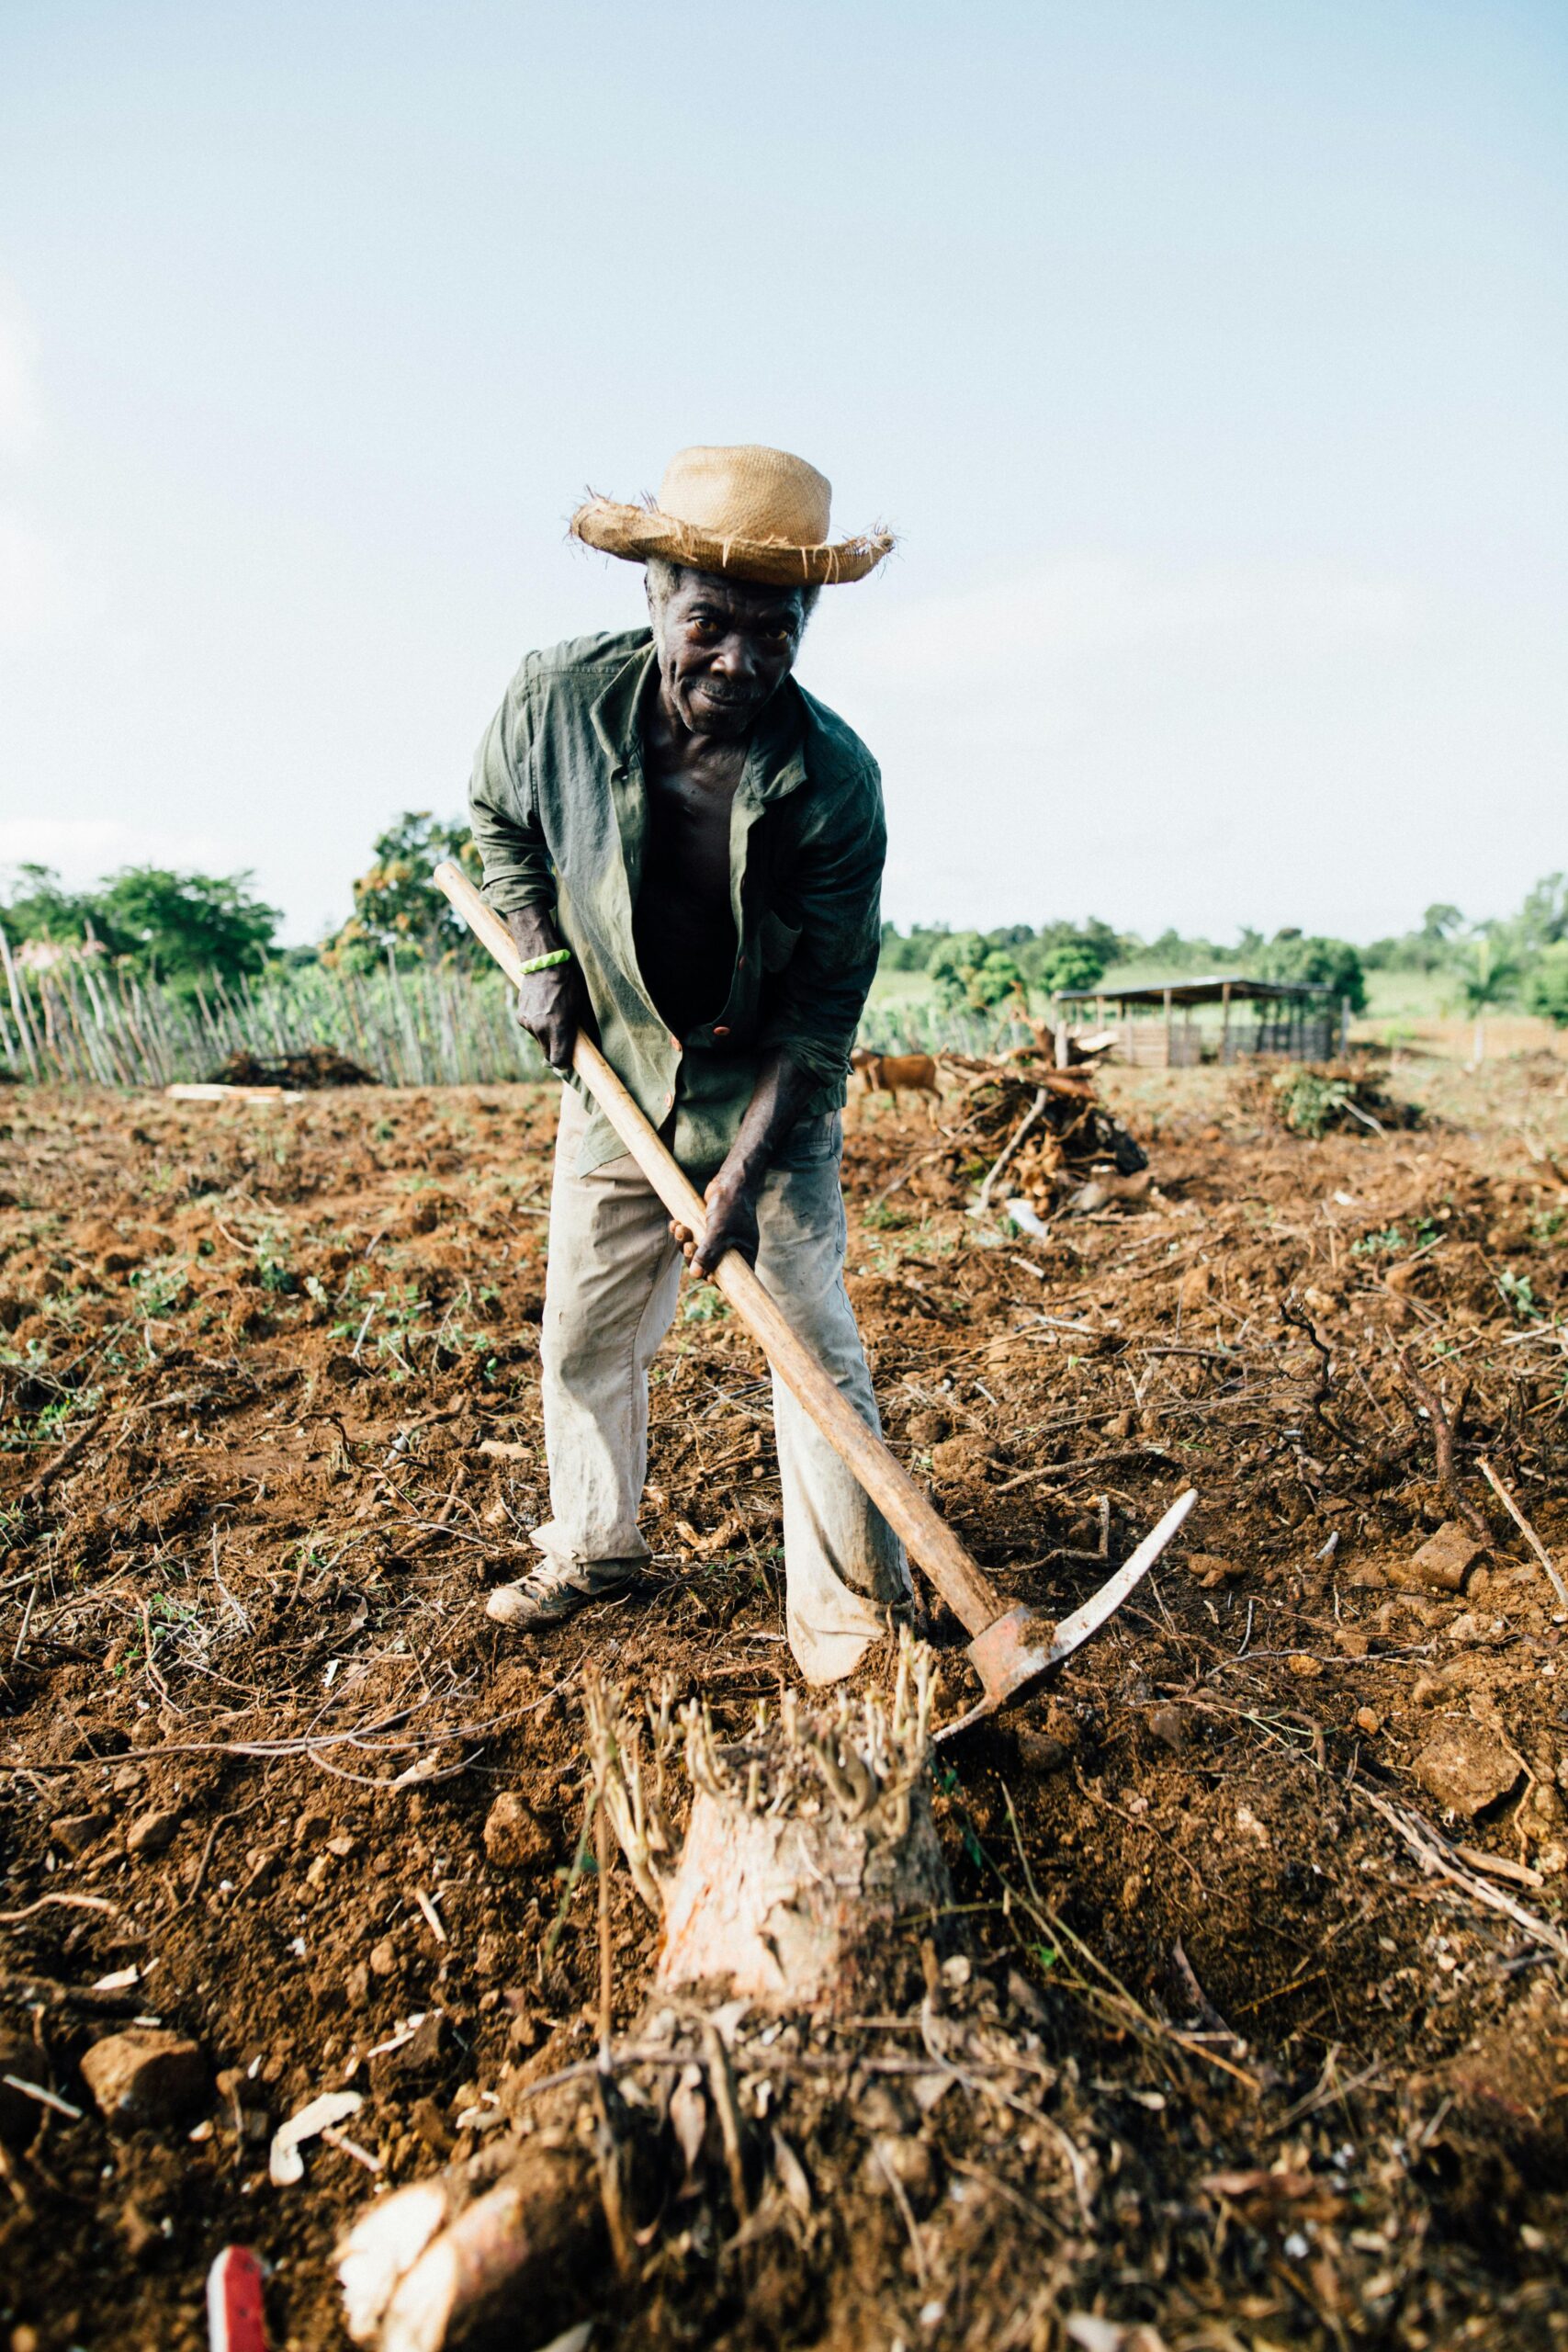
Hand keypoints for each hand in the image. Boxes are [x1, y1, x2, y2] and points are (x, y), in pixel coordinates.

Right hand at [513, 964, 579, 1072]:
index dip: (565, 1063)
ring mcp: (528, 1023)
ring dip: (547, 1036)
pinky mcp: (520, 1017)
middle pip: (547, 1054)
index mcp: (558, 1028)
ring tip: (553, 1016)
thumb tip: (586, 1049)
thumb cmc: (569, 985)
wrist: (544, 964)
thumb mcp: (581, 1008)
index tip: (569, 1060)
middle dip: (556, 1051)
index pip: (558, 1061)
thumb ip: (581, 1031)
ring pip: (539, 1041)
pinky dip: (538, 1026)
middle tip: (564, 1038)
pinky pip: (531, 1029)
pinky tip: (543, 1010)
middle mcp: (540, 1029)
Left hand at [671, 1162, 759, 1276]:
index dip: (714, 1280)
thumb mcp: (719, 1232)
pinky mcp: (706, 1228)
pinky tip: (676, 1223)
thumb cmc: (731, 1205)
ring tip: (680, 1229)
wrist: (730, 1179)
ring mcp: (719, 1239)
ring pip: (696, 1251)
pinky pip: (691, 1237)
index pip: (730, 1278)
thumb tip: (696, 1275)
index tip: (704, 1274)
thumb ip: (708, 1254)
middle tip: (688, 1245)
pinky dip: (681, 1232)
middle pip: (707, 1266)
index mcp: (744, 1255)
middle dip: (693, 1257)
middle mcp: (732, 1249)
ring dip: (684, 1243)